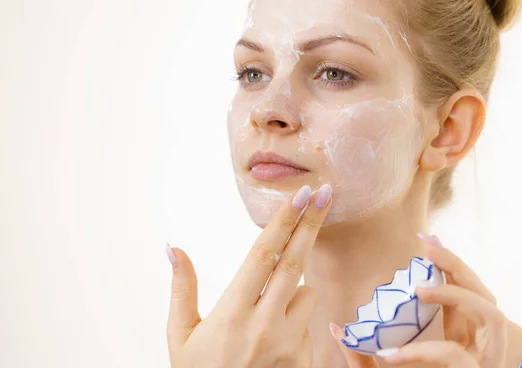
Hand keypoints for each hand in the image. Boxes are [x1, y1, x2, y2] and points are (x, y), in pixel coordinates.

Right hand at [167, 184, 331, 367]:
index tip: (299, 195)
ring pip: (304, 292)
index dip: (283, 221)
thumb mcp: (181, 337)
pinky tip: (273, 337)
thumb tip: (174, 249)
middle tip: (323, 193)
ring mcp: (287, 343)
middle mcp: (263, 324)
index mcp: (230, 313)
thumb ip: (181, 290)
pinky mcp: (302, 358)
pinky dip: (295, 317)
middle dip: (311, 223)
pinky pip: (307, 322)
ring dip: (294, 287)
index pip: (263, 255)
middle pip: (294, 261)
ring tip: (266, 308)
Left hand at [329, 233, 506, 366]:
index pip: (464, 288)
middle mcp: (479, 346)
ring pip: (490, 313)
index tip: (424, 238)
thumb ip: (364, 355)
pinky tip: (391, 355)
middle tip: (427, 248)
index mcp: (462, 336)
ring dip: (457, 294)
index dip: (449, 261)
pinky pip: (455, 358)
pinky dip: (425, 351)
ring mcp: (483, 362)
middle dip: (458, 265)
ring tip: (419, 289)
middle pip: (484, 291)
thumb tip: (336, 326)